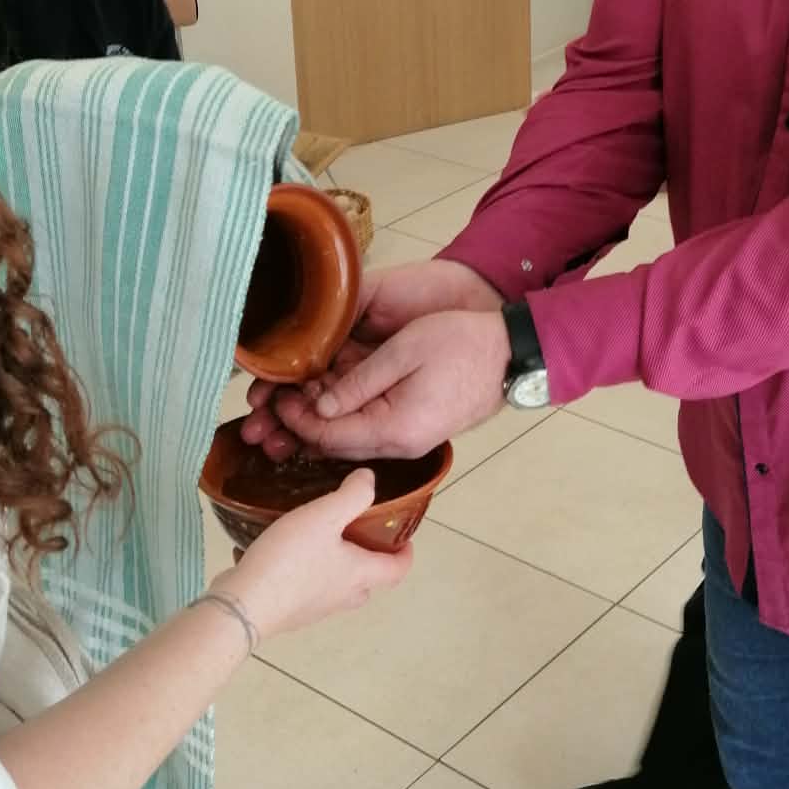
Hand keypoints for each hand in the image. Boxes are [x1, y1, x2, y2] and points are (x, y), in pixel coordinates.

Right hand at [214, 469, 412, 641]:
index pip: (397, 570)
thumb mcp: (324, 516)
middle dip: (368, 560)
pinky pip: (300, 590)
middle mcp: (341, 596)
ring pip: (333, 587)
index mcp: (358, 574)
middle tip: (358, 533)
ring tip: (316, 538)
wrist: (244, 605)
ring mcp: (313, 609)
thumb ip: (352, 495)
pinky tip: (274, 551)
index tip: (404, 537)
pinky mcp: (286, 613)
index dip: (406, 554)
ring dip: (333, 566)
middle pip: (367, 582)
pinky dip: (297, 573)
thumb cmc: (291, 559)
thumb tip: (370, 481)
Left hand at [241, 260, 500, 454]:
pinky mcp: (415, 428)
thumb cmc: (463, 343)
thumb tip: (320, 405)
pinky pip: (369, 429)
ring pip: (351, 439)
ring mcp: (409, 439)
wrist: (512, 355)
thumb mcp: (406, 350)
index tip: (278, 396)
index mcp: (396, 428)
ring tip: (297, 396)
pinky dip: (345, 416)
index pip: (330, 436)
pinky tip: (331, 395)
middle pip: (336, 445)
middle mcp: (400, 444)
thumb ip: (360, 380)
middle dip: (301, 426)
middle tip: (275, 400)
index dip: (297, 420)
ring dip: (321, 422)